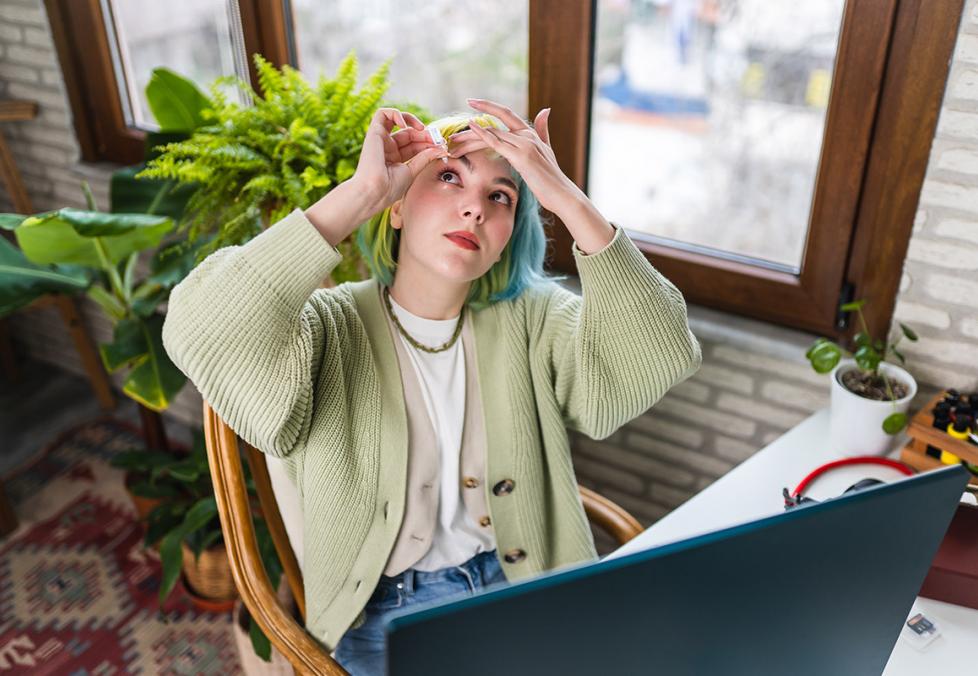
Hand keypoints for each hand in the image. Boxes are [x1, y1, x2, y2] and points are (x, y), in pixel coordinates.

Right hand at [351, 107, 448, 212]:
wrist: (374, 192)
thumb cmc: (390, 188)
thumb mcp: (412, 171)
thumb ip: (425, 157)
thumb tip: (441, 149)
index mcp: (395, 158)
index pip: (415, 145)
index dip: (429, 142)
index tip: (442, 146)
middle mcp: (387, 148)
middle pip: (410, 133)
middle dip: (425, 134)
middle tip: (438, 138)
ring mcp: (381, 140)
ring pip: (398, 121)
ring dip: (413, 121)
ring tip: (423, 129)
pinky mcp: (374, 133)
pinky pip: (382, 114)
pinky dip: (395, 113)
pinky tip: (405, 124)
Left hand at [447, 99, 586, 215]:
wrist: (562, 194)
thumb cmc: (552, 178)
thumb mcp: (547, 151)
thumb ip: (543, 130)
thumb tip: (545, 110)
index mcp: (530, 133)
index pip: (506, 114)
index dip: (488, 106)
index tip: (471, 102)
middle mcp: (527, 135)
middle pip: (493, 125)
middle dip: (470, 129)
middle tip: (451, 135)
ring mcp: (525, 144)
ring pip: (491, 134)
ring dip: (469, 138)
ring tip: (452, 143)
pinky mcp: (521, 156)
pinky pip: (498, 142)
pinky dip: (483, 134)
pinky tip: (471, 128)